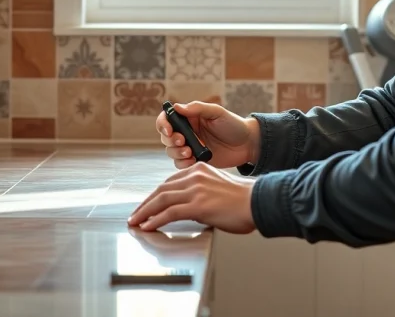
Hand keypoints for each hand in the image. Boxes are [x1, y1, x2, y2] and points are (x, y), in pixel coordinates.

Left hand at [128, 163, 256, 232]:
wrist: (259, 202)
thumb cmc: (244, 200)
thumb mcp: (218, 187)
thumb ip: (201, 192)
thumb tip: (189, 208)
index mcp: (199, 169)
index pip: (169, 182)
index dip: (155, 195)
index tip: (146, 205)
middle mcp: (194, 176)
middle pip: (161, 190)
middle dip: (145, 204)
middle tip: (135, 215)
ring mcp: (195, 190)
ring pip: (161, 200)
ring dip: (145, 213)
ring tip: (136, 222)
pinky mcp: (198, 205)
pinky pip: (169, 213)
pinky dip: (155, 220)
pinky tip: (148, 226)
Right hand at [157, 101, 257, 169]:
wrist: (248, 144)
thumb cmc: (233, 125)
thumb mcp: (217, 113)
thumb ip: (197, 108)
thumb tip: (177, 107)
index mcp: (189, 118)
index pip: (167, 119)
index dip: (163, 124)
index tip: (169, 130)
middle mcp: (187, 132)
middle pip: (166, 137)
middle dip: (171, 141)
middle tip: (183, 142)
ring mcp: (190, 147)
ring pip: (171, 152)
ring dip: (176, 153)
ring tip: (190, 153)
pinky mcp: (195, 161)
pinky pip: (181, 164)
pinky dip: (183, 164)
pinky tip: (193, 161)